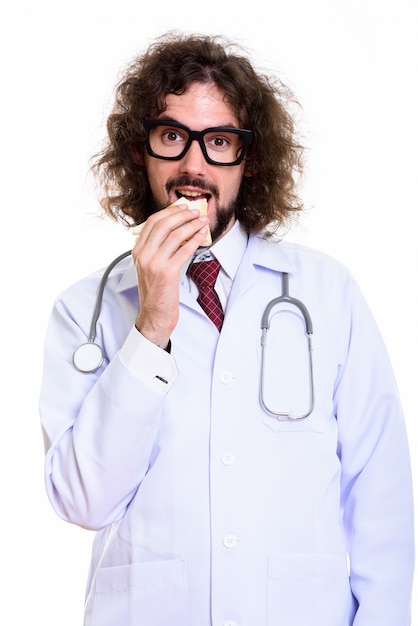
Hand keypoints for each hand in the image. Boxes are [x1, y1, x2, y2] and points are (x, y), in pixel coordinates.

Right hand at [132, 202, 208, 347]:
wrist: (154, 316)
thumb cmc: (156, 292)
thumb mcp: (149, 267)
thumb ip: (157, 249)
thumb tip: (177, 229)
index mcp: (137, 251)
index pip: (151, 222)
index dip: (169, 212)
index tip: (182, 207)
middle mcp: (143, 255)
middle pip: (163, 224)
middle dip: (182, 214)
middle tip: (196, 211)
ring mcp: (154, 264)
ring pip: (175, 235)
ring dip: (192, 225)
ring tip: (203, 222)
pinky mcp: (167, 273)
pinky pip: (184, 250)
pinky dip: (195, 239)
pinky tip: (202, 236)